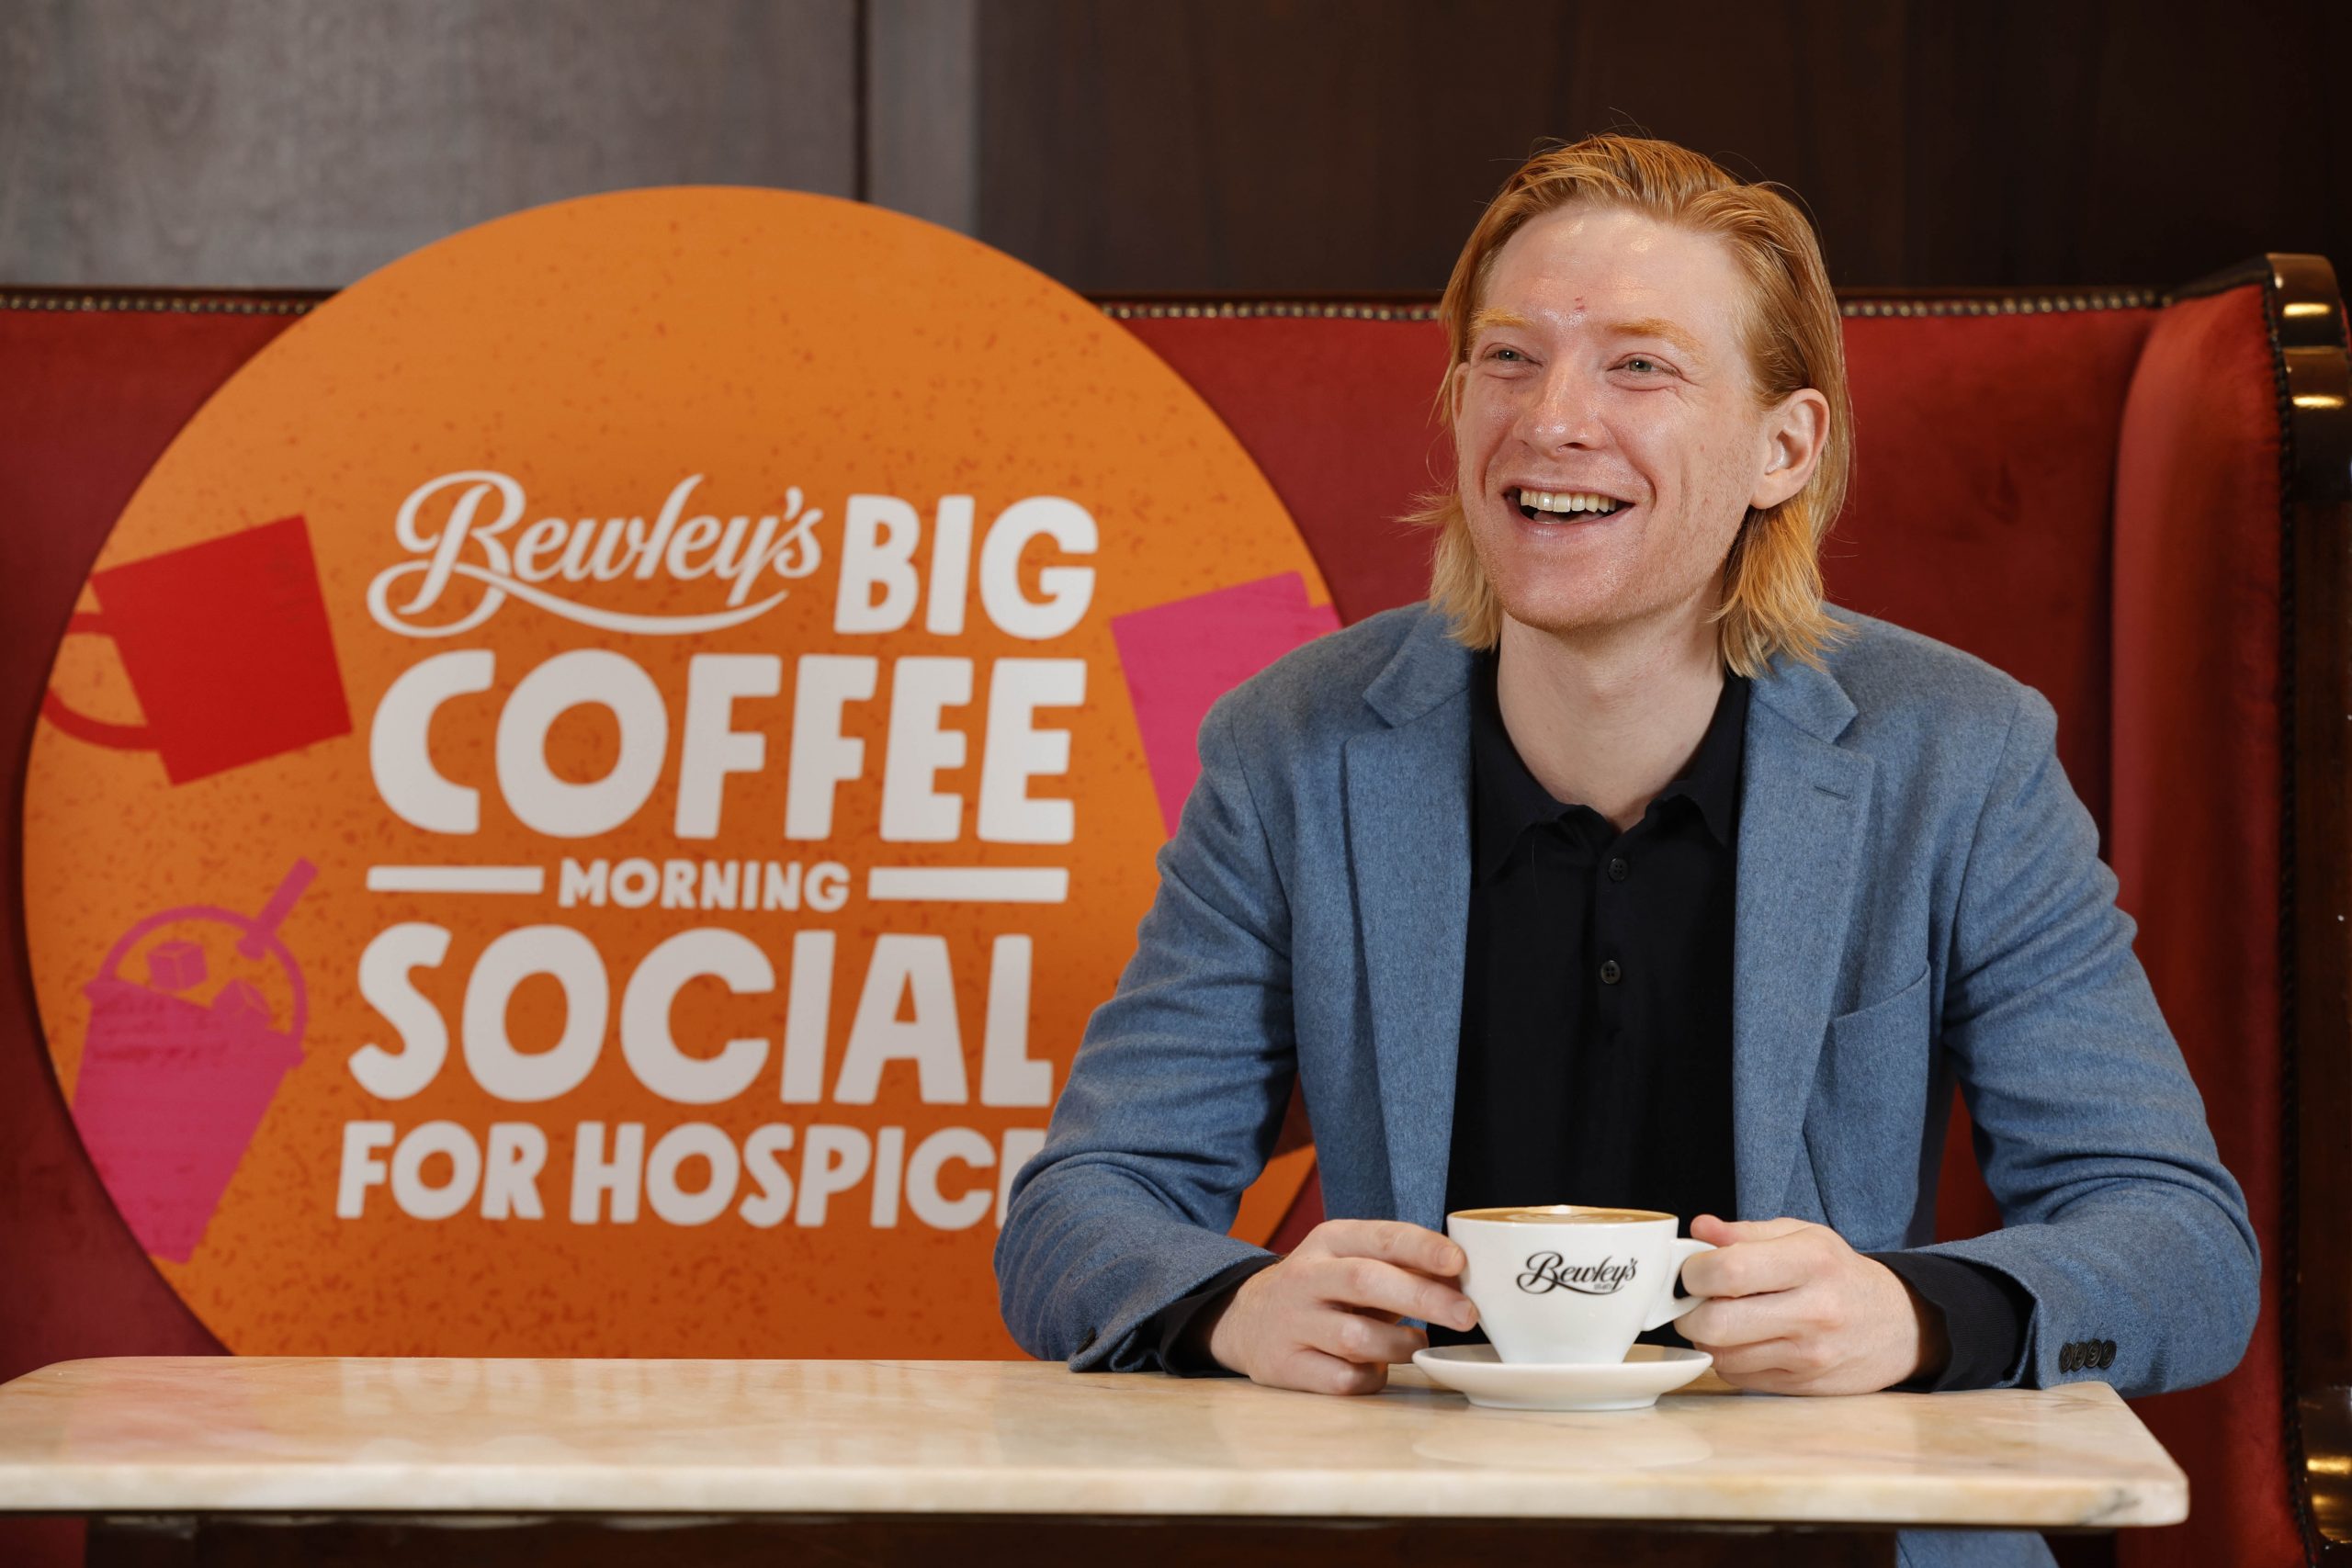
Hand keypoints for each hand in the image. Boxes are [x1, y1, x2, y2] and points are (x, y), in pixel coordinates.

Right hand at [1197, 1220, 1479, 1395]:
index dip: (1422, 1248)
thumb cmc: (1323, 1288)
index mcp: (1330, 1241)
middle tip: (1467, 1314)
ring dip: (1399, 1345)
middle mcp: (1307, 1277)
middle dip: (1422, 1298)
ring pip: (1355, 1337)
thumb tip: (1463, 1279)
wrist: (1245, 1318)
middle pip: (1366, 1282)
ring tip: (1416, 1344)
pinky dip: (1371, 1376)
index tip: (1458, 1263)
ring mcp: (1293, 1322)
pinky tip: (1376, 1367)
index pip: (1380, 1237)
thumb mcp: (1352, 1261)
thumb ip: (1402, 1266)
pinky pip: (1342, 1379)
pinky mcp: (1286, 1366)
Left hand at [1677, 1216, 1947, 1394]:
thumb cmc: (1839, 1273)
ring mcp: (1809, 1355)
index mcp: (1811, 1262)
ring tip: (1720, 1317)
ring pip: (1721, 1355)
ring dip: (1705, 1338)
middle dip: (1688, 1312)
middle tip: (1693, 1300)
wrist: (1900, 1326)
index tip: (1692, 1270)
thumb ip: (1745, 1233)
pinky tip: (1743, 1340)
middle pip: (1716, 1324)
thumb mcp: (1802, 1236)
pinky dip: (1727, 1359)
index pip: (1728, 1271)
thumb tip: (1699, 1228)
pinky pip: (1738, 1376)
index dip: (1693, 1272)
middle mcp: (1813, 1312)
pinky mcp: (1803, 1386)